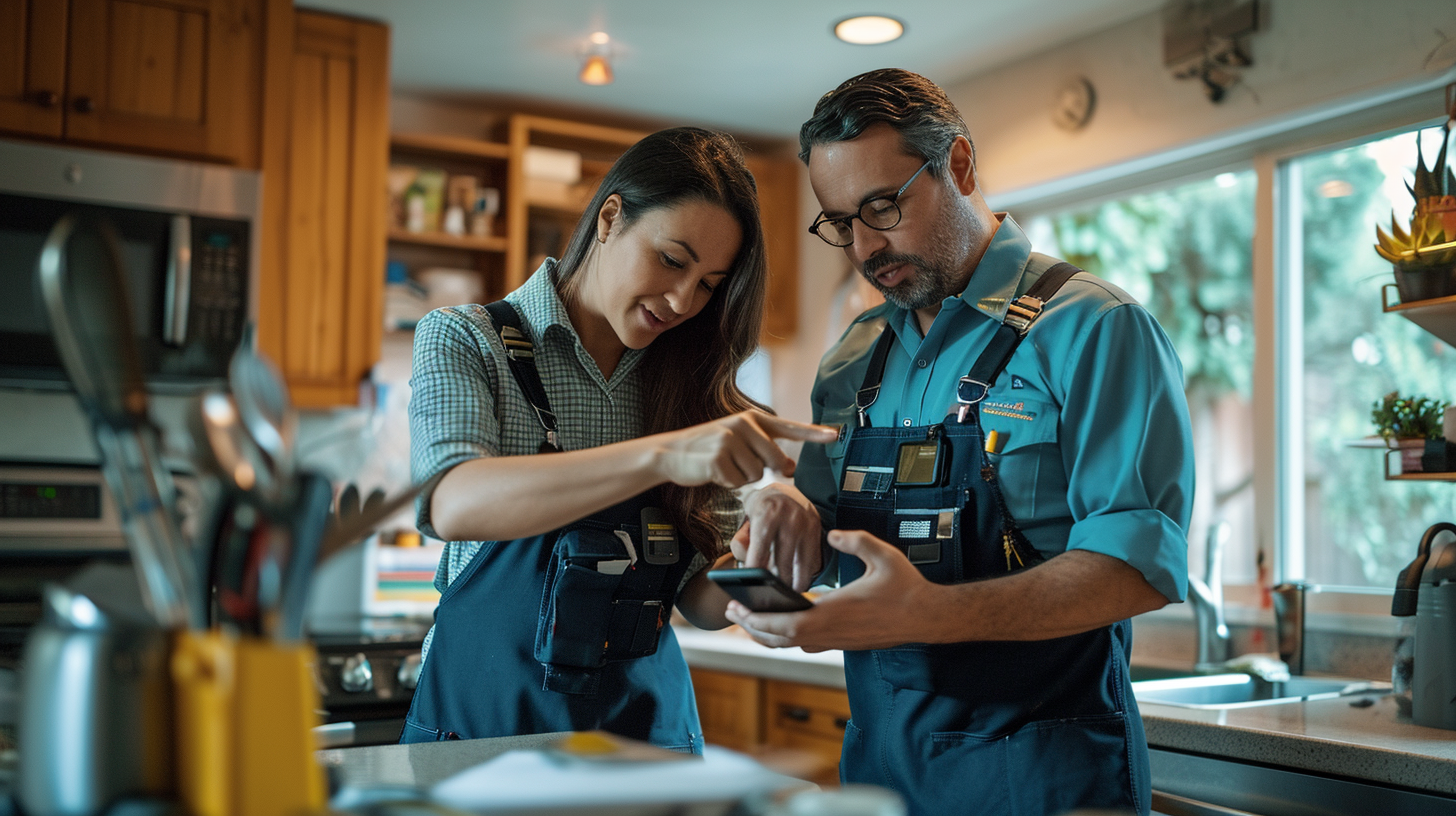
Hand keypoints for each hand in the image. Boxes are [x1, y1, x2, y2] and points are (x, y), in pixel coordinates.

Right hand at [653, 410, 837, 488]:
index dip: (814, 433)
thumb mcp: (739, 444)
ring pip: (756, 475)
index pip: (789, 427)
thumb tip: (790, 466)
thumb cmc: (709, 450)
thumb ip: (765, 451)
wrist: (671, 453)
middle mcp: (743, 424)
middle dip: (762, 470)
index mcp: (752, 418)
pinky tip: (713, 471)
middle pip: (775, 460)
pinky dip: (727, 483)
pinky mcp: (718, 457)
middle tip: (737, 463)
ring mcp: (730, 439)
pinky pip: (737, 483)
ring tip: (722, 465)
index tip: (836, 435)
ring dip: (740, 478)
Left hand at [724, 529, 931, 651]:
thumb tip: (831, 534)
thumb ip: (854, 540)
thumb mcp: (882, 555)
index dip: (757, 620)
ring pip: (791, 645)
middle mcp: (830, 633)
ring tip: (749, 617)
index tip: (737, 609)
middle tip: (732, 611)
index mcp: (833, 613)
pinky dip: (786, 636)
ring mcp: (836, 642)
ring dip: (767, 633)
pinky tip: (782, 620)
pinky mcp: (842, 644)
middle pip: (779, 639)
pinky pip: (805, 644)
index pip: (784, 624)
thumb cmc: (906, 587)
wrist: (927, 617)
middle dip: (751, 626)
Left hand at [731, 483, 822, 590]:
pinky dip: (806, 574)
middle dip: (777, 583)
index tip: (755, 588)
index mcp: (767, 513)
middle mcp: (789, 517)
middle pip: (783, 561)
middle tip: (772, 598)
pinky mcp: (818, 530)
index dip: (756, 572)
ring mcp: (806, 523)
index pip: (761, 549)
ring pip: (801, 564)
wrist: (784, 493)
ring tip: (787, 596)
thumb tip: (750, 568)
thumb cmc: (761, 514)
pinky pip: (813, 560)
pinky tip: (798, 584)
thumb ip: (740, 544)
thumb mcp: (745, 523)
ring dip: (794, 583)